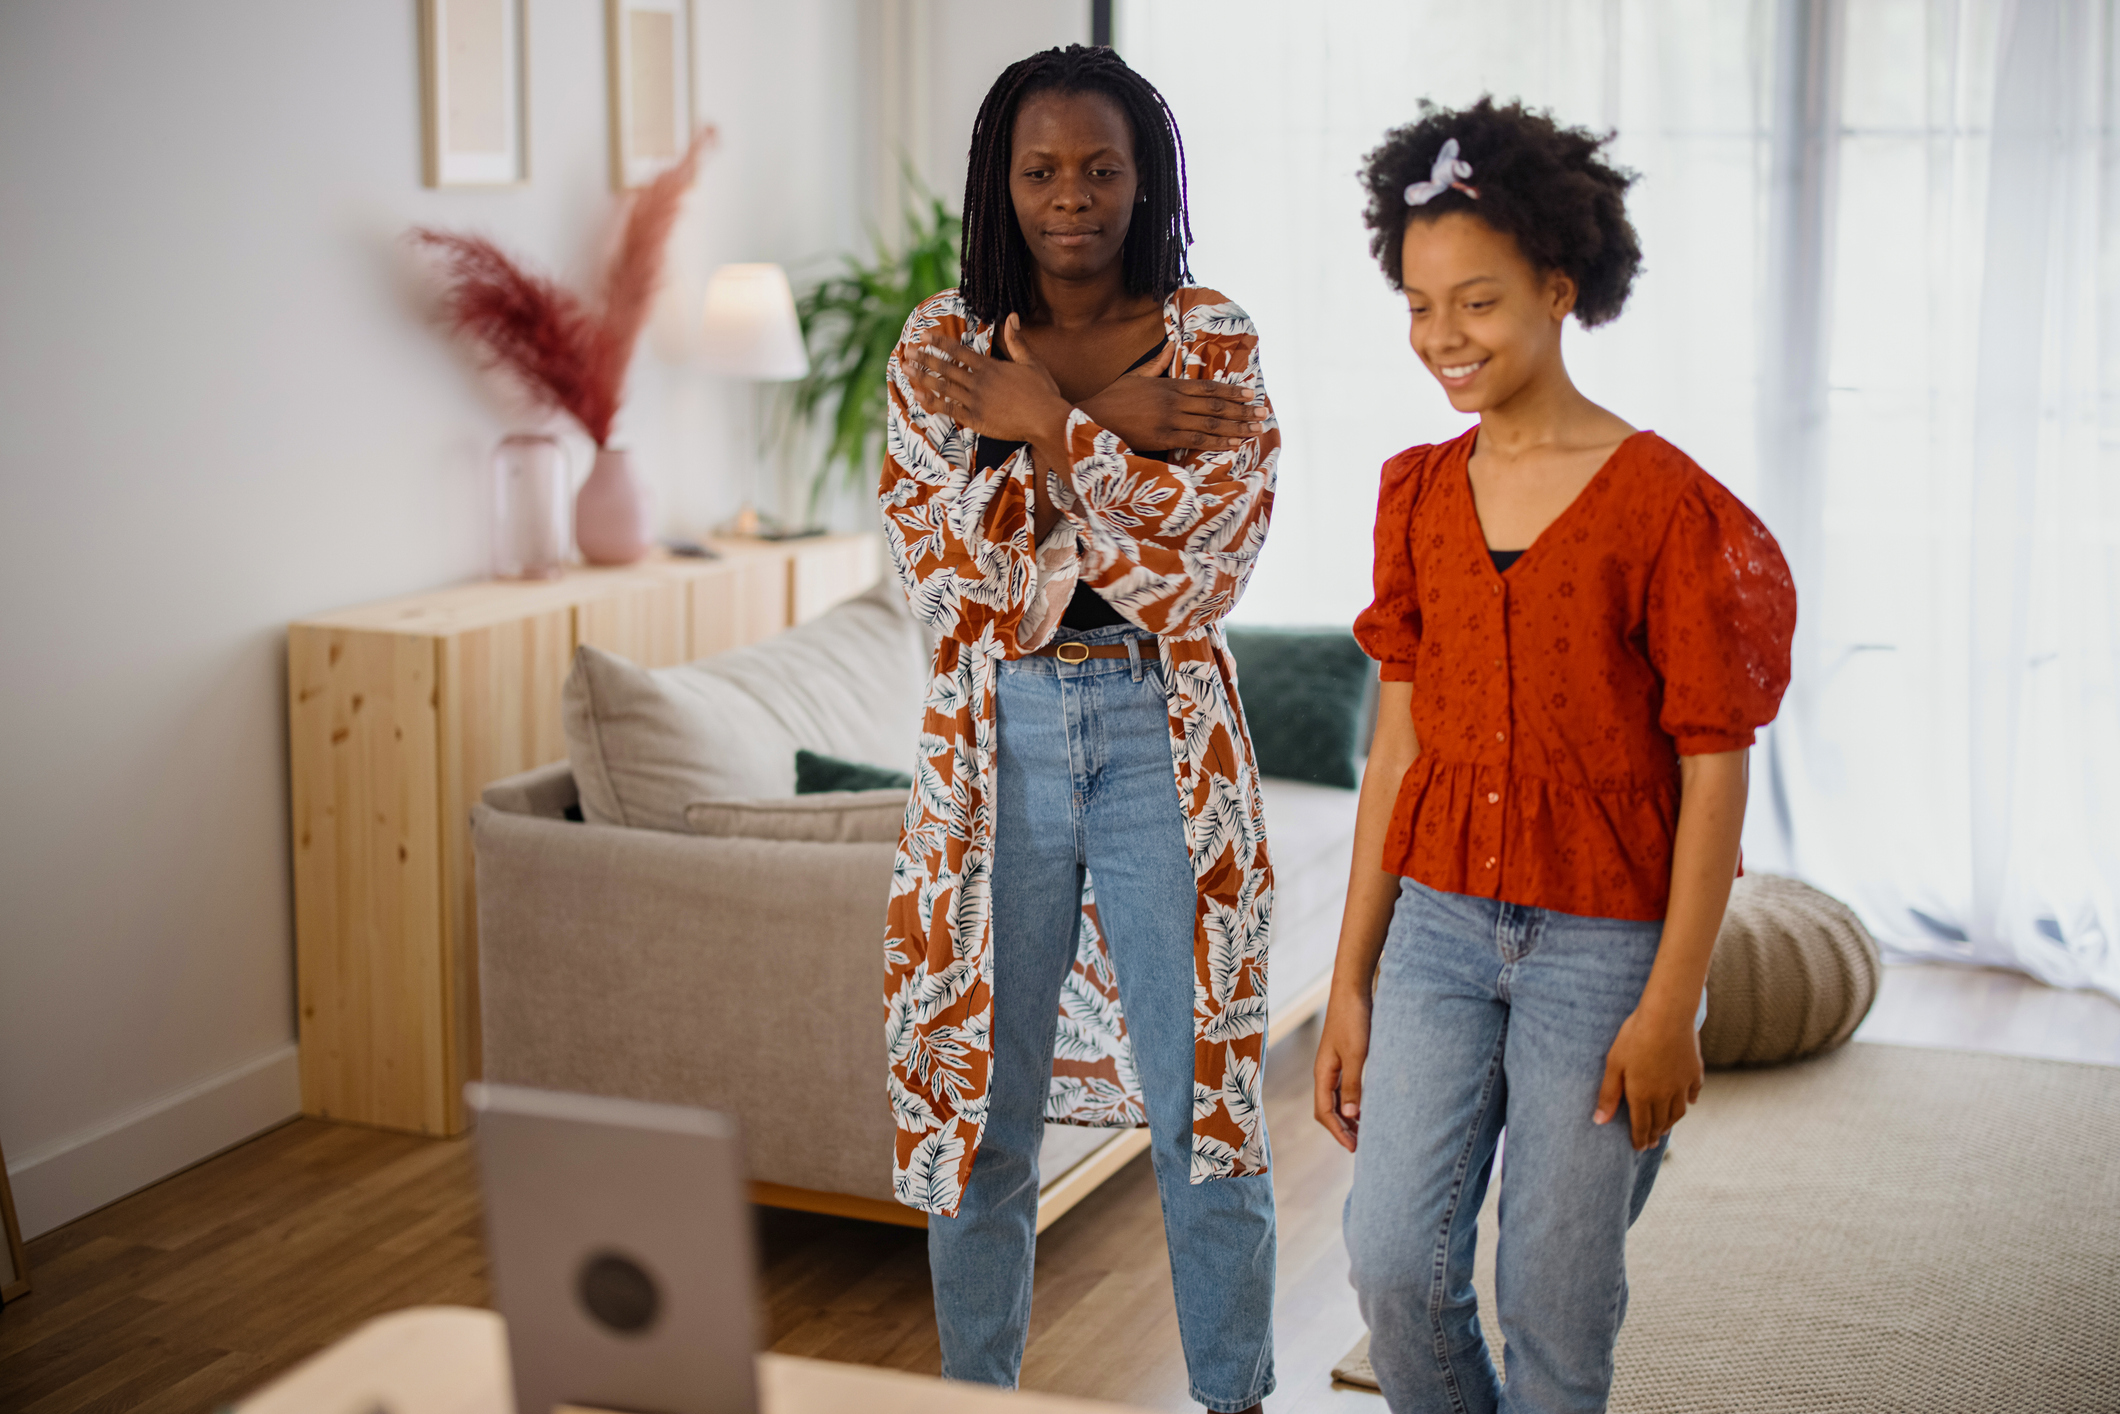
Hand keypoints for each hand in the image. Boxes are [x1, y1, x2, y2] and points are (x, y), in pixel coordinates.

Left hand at [904, 314, 1073, 448]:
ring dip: (923, 377)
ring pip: (943, 387)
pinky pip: (949, 410)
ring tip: (906, 369)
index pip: (959, 351)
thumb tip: (1011, 316)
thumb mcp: (1031, 362)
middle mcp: (979, 382)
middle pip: (946, 367)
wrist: (1046, 420)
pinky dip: (932, 403)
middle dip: (925, 358)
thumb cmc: (1042, 391)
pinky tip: (918, 396)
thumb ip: (1016, 340)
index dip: (940, 342)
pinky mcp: (976, 419)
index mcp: (990, 367)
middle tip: (908, 351)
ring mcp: (975, 401)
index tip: (924, 335)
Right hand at [1076, 341, 1267, 452]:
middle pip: (1215, 405)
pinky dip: (1217, 441)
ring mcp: (1169, 420)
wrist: (1093, 419)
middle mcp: (1173, 401)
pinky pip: (1196, 440)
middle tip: (1262, 413)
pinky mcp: (1163, 438)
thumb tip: (1172, 345)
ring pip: (1210, 423)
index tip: (1251, 393)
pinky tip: (1233, 443)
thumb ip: (1158, 362)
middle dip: (1241, 410)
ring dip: (1236, 427)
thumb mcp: (1136, 375)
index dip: (1232, 391)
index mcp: (1169, 385)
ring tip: (1255, 429)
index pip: (1208, 387)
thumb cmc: (1113, 399)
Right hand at [1313, 990, 1372, 1152]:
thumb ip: (1353, 1085)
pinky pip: (1344, 1088)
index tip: (1354, 1148)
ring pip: (1336, 1100)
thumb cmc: (1353, 1020)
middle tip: (1360, 1145)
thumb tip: (1351, 1116)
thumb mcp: (1356, 1054)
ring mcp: (1333, 1065)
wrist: (1352, 990)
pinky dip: (1352, 1102)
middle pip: (1327, 1109)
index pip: (1325, 1112)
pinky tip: (1366, 1106)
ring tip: (1364, 1131)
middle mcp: (1325, 1072)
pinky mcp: (1344, 1057)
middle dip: (1341, 1129)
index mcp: (1323, 1073)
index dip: (1338, 1132)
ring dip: (1347, 1117)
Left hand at [1593, 1002, 1704, 1149]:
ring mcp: (1682, 1084)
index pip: (1641, 1126)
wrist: (1667, 1016)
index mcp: (1643, 1095)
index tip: (1639, 1148)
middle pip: (1660, 1122)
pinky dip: (1689, 1101)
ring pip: (1678, 1112)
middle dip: (1654, 1134)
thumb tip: (1599, 1121)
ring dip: (1671, 1122)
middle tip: (1651, 1142)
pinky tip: (1688, 1102)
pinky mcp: (1695, 1072)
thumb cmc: (1634, 1037)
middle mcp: (1665, 1095)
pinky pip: (1693, 1093)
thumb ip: (1608, 1094)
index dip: (1639, 1139)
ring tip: (1665, 1127)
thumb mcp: (1614, 1064)